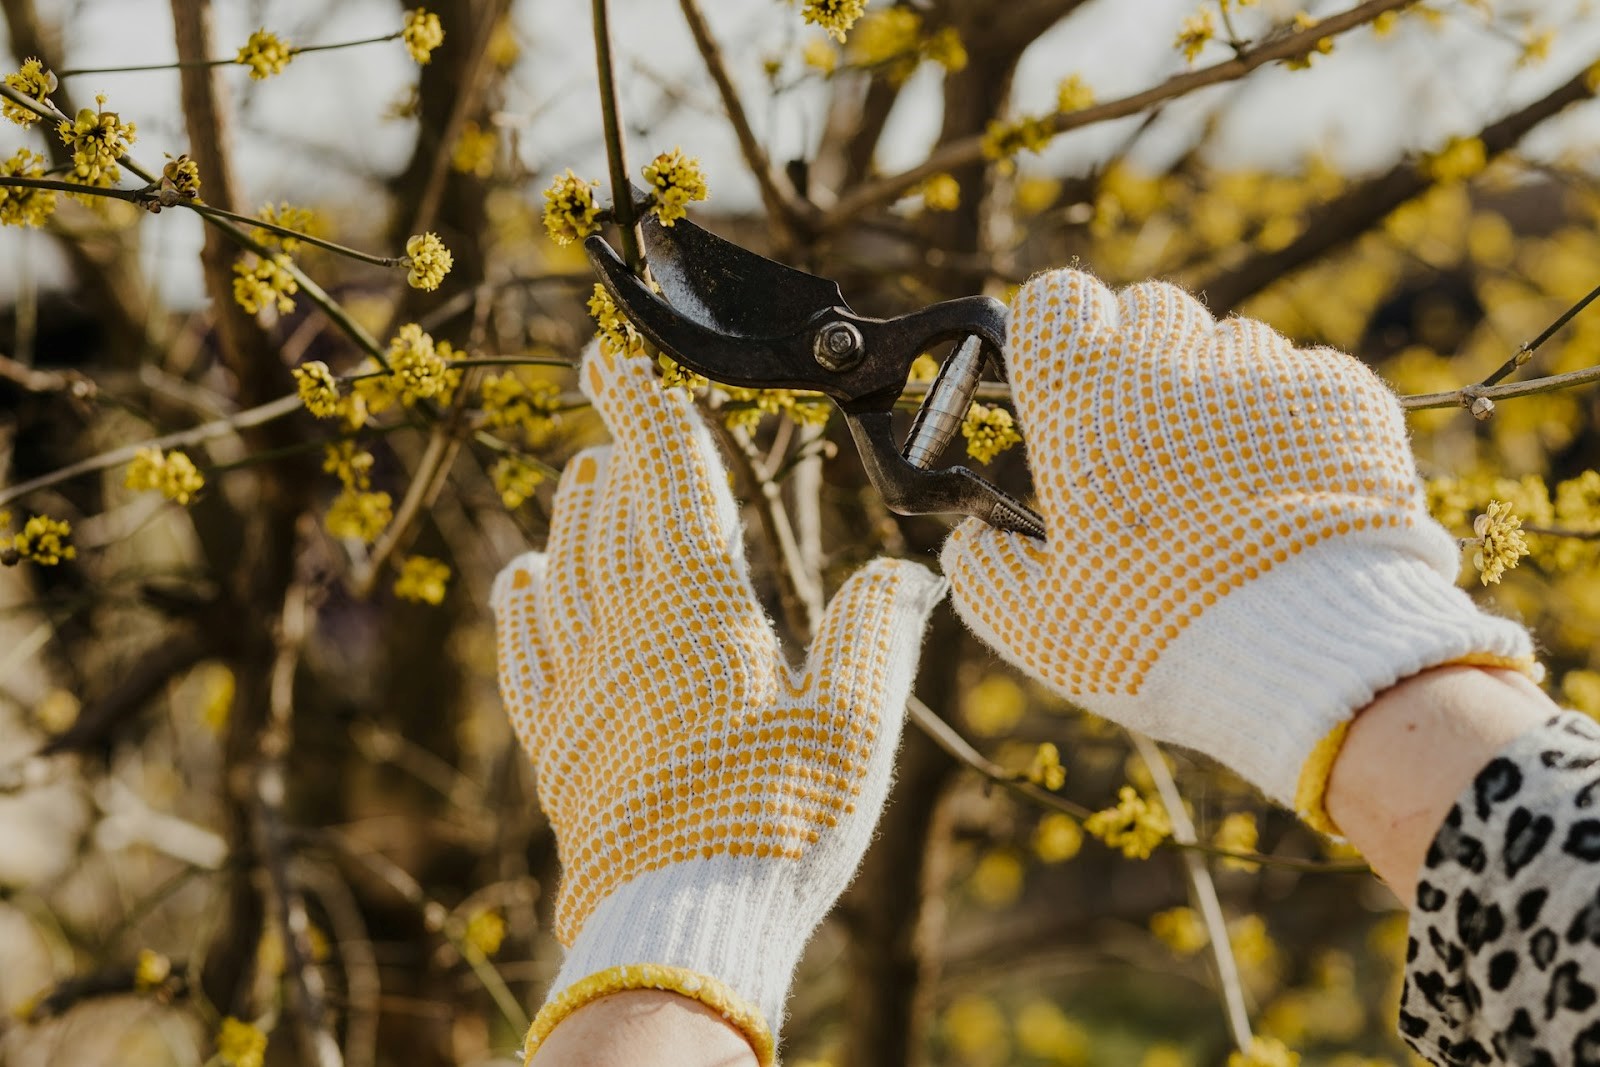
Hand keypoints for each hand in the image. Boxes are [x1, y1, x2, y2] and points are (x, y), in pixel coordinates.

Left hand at [492, 346, 944, 1064]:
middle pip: (612, 516)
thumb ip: (877, 633)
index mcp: (699, 608)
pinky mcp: (556, 742)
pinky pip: (526, 652)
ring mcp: (580, 685)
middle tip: (617, 419)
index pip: (668, 480)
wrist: (680, 925)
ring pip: (566, 570)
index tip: (616, 356)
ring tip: (581, 478)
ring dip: (574, 515)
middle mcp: (625, 629)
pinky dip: (522, 606)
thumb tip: (908, 569)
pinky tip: (522, 580)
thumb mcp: (857, 724)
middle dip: (616, 456)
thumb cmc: (777, 820)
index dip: (644, 410)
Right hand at [941, 270, 1534, 824]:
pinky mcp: (1343, 394)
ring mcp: (1264, 371)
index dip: (1059, 336)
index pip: (1055, 301)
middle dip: (1144, 359)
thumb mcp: (1038, 627)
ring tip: (1230, 478)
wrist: (1312, 653)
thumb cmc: (1157, 637)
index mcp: (1082, 401)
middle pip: (1149, 310)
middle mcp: (1171, 361)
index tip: (1067, 381)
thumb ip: (985, 572)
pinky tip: (1296, 488)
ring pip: (1233, 344)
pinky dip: (1294, 420)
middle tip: (1147, 442)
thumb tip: (971, 543)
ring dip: (1221, 390)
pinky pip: (1306, 379)